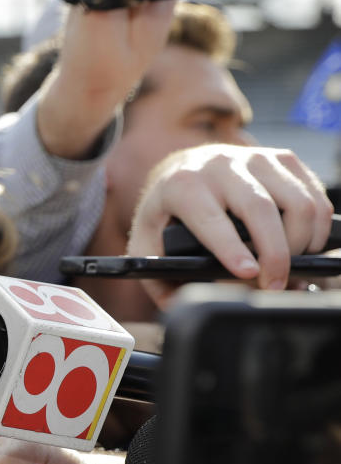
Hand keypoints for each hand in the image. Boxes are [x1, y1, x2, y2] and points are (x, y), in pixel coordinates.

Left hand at [127, 144, 332, 308]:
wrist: (181, 168)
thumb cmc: (167, 212)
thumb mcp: (147, 240)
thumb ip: (159, 275)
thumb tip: (179, 304)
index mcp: (182, 186)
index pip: (211, 219)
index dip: (232, 248)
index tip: (250, 274)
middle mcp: (219, 166)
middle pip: (261, 210)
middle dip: (275, 254)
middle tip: (274, 285)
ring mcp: (255, 159)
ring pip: (297, 202)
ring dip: (302, 242)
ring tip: (290, 266)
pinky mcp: (282, 159)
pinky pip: (314, 195)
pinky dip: (317, 227)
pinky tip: (303, 246)